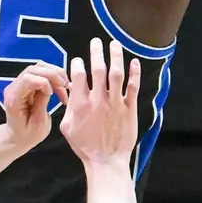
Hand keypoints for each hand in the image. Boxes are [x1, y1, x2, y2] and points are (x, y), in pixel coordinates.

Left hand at [0, 63, 69, 151]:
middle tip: (66, 86)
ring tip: (65, 86)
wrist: (16, 137)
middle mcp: (14, 87)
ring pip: (38, 67)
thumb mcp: (38, 125)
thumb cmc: (27, 135)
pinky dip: (53, 76)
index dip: (43, 82)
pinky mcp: (26, 83)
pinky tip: (60, 86)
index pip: (27, 79)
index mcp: (14, 99)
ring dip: (55, 73)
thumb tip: (50, 87)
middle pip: (33, 69)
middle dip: (53, 74)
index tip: (52, 94)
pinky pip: (40, 72)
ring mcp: (19, 83)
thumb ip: (42, 103)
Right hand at [59, 38, 140, 166]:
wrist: (106, 161)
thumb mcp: (67, 127)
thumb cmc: (85, 146)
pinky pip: (133, 87)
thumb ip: (68, 107)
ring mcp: (115, 103)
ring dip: (115, 56)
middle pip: (98, 69)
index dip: (77, 64)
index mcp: (81, 104)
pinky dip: (134, 73)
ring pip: (116, 74)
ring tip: (114, 44)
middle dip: (96, 52)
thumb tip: (69, 93)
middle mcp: (98, 100)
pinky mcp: (129, 109)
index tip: (77, 59)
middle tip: (96, 41)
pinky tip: (134, 61)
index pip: (78, 76)